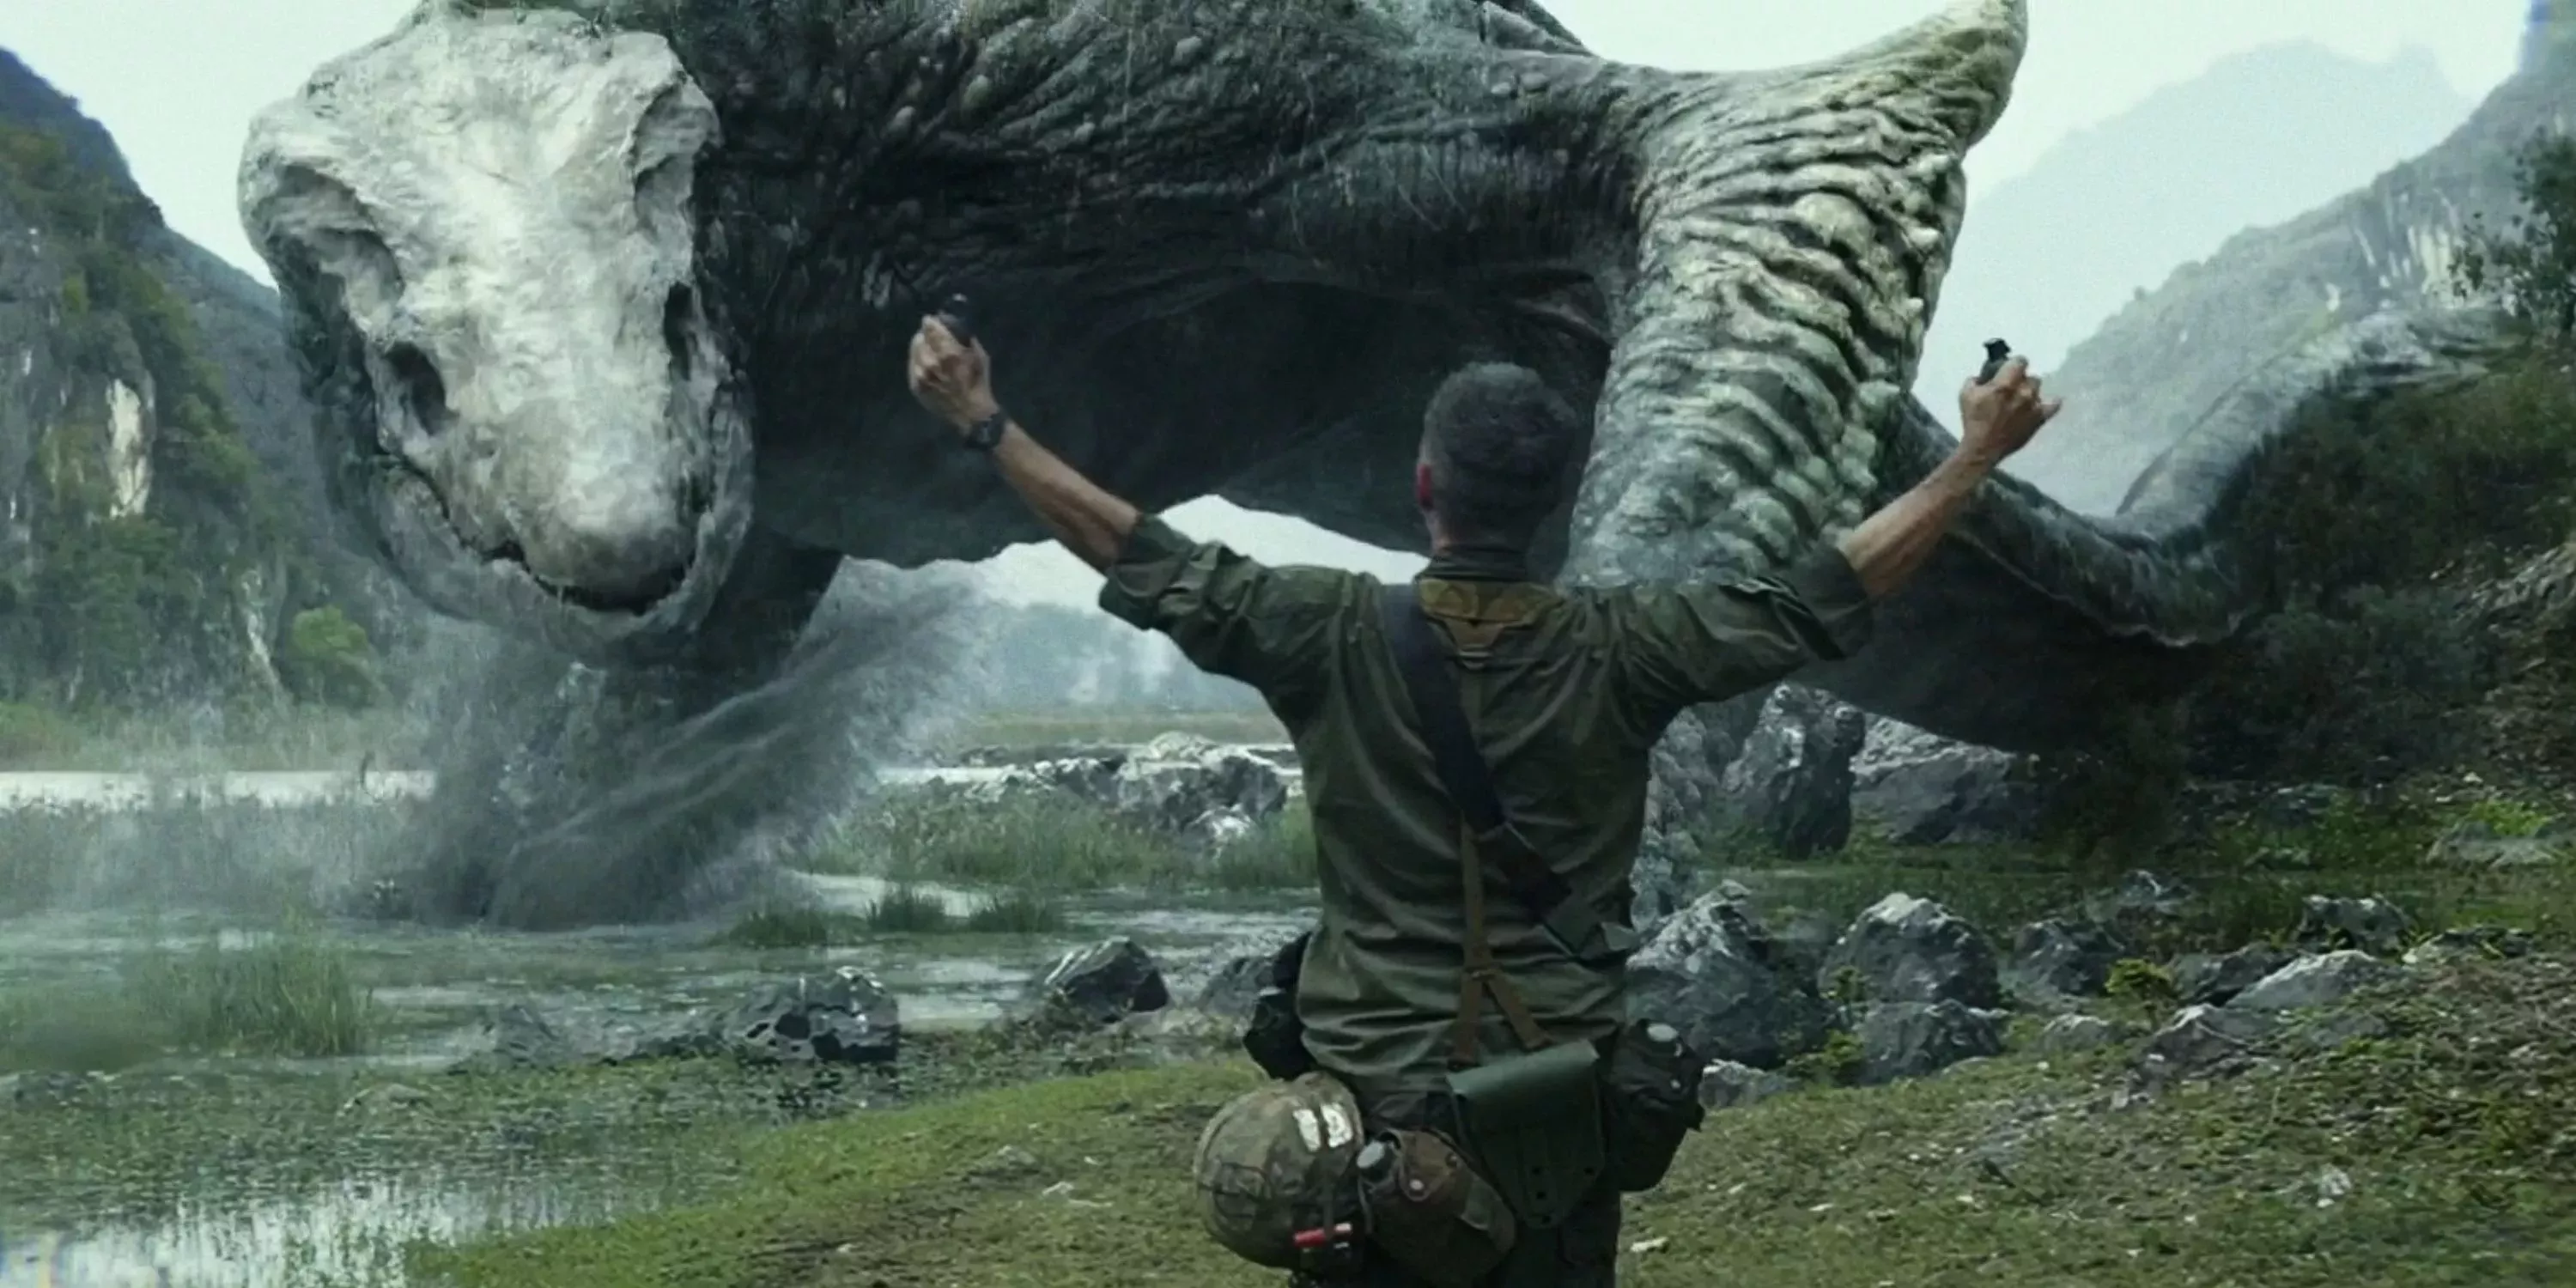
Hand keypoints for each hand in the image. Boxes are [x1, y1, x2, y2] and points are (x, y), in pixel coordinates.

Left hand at [907, 315, 1001, 430]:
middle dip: (926, 336)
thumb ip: (965, 339)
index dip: (930, 322)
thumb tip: (954, 327)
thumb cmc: (978, 384)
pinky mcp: (915, 385)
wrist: (970, 414)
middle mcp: (930, 362)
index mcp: (948, 353)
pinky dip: (918, 361)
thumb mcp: (980, 356)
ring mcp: (920, 375)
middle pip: (919, 338)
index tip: (932, 321)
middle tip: (932, 338)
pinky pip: (912, 365)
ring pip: (914, 351)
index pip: (929, 328)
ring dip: (921, 348)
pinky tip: (927, 365)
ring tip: (930, 352)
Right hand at [1956, 356, 2060, 466]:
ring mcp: (2034, 405)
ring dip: (2029, 391)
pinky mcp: (2040, 418)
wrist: (1983, 448)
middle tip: (2010, 389)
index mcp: (2005, 383)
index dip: (2013, 364)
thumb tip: (1982, 376)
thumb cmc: (1973, 420)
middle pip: (2029, 376)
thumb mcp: (1965, 395)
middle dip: (2020, 380)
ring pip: (2038, 388)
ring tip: (2020, 400)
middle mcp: (2023, 391)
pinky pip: (2054, 405)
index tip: (2007, 369)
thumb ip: (1975, 380)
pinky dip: (2050, 402)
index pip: (2020, 361)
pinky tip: (2042, 403)